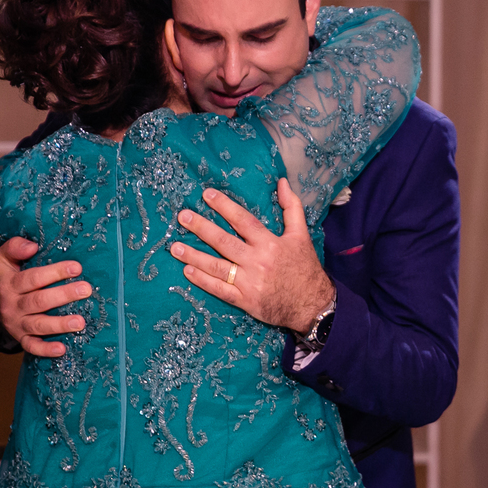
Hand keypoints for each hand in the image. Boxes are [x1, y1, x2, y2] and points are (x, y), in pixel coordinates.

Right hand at [0, 237, 88, 356]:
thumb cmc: (4, 276)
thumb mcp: (3, 258)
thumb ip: (14, 248)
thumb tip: (32, 246)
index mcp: (9, 285)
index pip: (33, 278)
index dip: (54, 272)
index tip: (77, 267)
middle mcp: (12, 306)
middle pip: (39, 301)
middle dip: (63, 295)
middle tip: (85, 290)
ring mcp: (16, 323)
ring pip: (38, 325)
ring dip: (60, 325)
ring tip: (81, 322)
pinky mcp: (20, 337)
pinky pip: (31, 347)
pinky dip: (45, 350)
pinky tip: (62, 349)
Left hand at [171, 179, 333, 333]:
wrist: (313, 305)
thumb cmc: (305, 267)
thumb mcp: (301, 235)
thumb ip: (291, 207)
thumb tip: (282, 182)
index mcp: (271, 243)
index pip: (243, 220)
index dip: (224, 206)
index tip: (206, 195)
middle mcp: (258, 261)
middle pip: (224, 242)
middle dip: (201, 228)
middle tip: (183, 217)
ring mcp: (250, 282)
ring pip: (216, 266)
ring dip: (194, 256)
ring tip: (175, 246)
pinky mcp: (245, 300)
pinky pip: (219, 290)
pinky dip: (202, 281)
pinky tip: (187, 271)